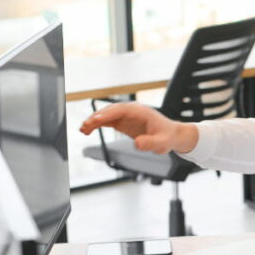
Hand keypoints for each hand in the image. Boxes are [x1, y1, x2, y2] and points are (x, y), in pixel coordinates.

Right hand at [79, 102, 198, 154]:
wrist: (171, 135)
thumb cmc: (168, 137)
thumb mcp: (162, 143)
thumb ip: (150, 144)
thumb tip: (137, 144)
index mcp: (141, 111)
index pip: (121, 110)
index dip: (108, 114)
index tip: (97, 120)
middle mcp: (131, 110)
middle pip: (110, 110)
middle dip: (97, 117)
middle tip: (86, 126)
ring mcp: (126, 115)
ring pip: (106, 115)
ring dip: (94, 121)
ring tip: (83, 130)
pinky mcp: (123, 122)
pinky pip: (107, 121)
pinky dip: (97, 124)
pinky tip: (87, 130)